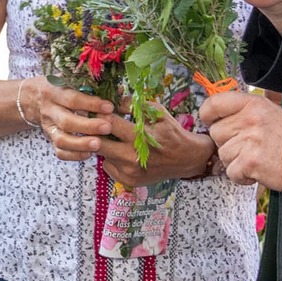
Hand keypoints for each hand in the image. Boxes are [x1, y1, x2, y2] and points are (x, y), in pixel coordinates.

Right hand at [23, 77, 115, 161]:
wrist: (35, 96)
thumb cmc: (62, 86)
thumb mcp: (75, 81)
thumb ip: (100, 89)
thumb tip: (125, 97)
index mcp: (55, 91)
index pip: (73, 99)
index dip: (91, 104)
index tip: (109, 107)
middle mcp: (49, 109)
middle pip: (67, 121)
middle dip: (88, 126)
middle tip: (107, 127)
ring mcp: (49, 126)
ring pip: (61, 140)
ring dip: (81, 144)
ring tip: (98, 145)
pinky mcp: (50, 139)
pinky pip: (60, 152)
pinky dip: (74, 155)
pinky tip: (89, 154)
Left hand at [92, 105, 217, 187]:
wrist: (186, 159)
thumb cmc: (171, 132)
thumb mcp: (157, 112)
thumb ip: (133, 105)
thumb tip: (113, 99)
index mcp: (139, 137)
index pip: (108, 123)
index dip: (100, 114)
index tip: (98, 110)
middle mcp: (131, 157)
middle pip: (98, 143)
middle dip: (95, 132)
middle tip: (97, 124)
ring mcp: (129, 171)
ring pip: (101, 154)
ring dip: (103, 144)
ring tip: (115, 138)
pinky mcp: (128, 181)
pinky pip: (107, 167)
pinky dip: (110, 158)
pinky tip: (121, 152)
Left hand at [200, 90, 281, 190]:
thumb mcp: (268, 112)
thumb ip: (242, 112)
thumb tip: (215, 117)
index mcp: (252, 103)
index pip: (214, 104)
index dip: (209, 116)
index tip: (213, 122)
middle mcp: (249, 119)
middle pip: (216, 133)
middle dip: (227, 143)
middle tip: (246, 147)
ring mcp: (249, 141)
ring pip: (223, 154)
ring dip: (235, 161)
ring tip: (255, 159)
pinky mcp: (250, 162)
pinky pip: (231, 172)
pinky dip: (242, 176)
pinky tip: (256, 172)